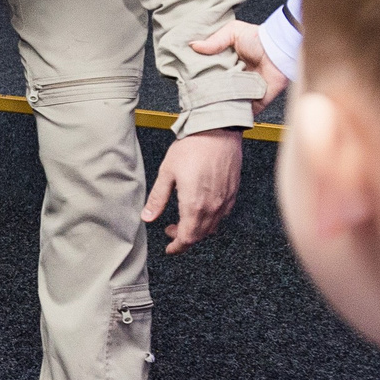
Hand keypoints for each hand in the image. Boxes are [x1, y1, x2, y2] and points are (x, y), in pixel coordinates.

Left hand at [142, 127, 244, 254]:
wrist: (218, 131)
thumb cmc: (192, 148)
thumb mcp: (167, 173)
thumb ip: (158, 198)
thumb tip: (147, 217)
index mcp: (194, 205)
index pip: (187, 238)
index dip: (177, 247)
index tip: (169, 249)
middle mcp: (213, 207)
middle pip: (200, 235)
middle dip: (184, 238)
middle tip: (170, 229)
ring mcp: (225, 200)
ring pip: (212, 227)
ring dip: (197, 229)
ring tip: (184, 219)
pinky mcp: (233, 192)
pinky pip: (222, 215)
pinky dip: (210, 219)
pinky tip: (201, 208)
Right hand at [190, 20, 288, 105]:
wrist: (279, 52)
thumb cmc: (259, 39)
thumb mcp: (234, 32)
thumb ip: (214, 40)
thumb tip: (193, 46)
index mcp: (226, 64)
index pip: (207, 73)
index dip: (197, 76)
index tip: (187, 78)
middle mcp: (233, 79)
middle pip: (214, 90)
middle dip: (205, 93)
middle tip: (193, 94)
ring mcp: (242, 93)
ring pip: (225, 103)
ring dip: (216, 104)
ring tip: (204, 106)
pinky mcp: (254, 104)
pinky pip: (241, 113)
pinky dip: (233, 114)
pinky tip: (222, 112)